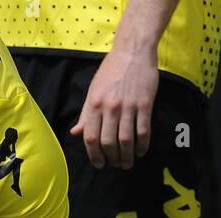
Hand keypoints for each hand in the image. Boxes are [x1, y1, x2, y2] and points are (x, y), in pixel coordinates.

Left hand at [69, 48, 158, 168]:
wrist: (133, 50)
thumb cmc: (111, 70)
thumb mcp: (93, 90)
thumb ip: (86, 114)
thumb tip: (75, 133)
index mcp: (94, 104)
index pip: (91, 137)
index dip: (94, 155)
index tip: (99, 163)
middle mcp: (110, 107)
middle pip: (108, 142)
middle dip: (111, 159)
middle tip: (114, 165)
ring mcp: (128, 106)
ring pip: (126, 140)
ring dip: (126, 156)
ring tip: (127, 163)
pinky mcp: (145, 104)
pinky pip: (143, 130)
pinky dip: (142, 145)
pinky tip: (140, 151)